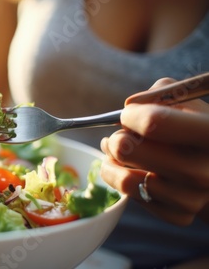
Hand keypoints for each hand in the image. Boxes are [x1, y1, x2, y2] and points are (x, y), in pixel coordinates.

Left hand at [100, 77, 208, 224]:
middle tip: (118, 136)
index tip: (129, 114)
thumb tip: (131, 106)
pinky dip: (124, 182)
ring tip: (116, 150)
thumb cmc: (195, 127)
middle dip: (115, 139)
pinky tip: (131, 170)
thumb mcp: (188, 103)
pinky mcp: (181, 215)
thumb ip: (160, 94)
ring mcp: (194, 196)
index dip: (130, 115)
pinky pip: (133, 198)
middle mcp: (206, 169)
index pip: (152, 123)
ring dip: (112, 161)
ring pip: (125, 179)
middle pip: (128, 150)